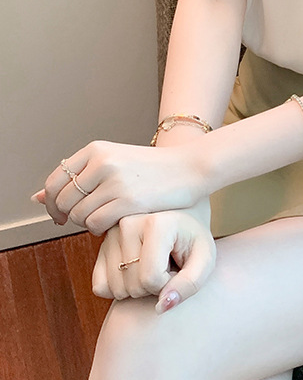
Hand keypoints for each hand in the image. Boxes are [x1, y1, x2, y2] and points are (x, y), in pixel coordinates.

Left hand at [31, 140, 208, 234]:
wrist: (190, 168)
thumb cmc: (151, 169)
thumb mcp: (113, 162)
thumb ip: (77, 178)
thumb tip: (36, 198)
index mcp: (96, 149)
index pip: (54, 182)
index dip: (52, 203)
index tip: (63, 213)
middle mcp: (102, 162)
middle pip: (63, 201)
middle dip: (70, 216)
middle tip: (89, 217)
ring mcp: (114, 182)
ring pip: (78, 216)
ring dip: (87, 223)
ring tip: (106, 216)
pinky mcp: (127, 201)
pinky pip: (95, 225)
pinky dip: (100, 230)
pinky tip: (115, 221)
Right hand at [92, 208, 216, 313]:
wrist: (180, 223)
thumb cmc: (193, 242)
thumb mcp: (205, 260)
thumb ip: (189, 284)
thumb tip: (161, 307)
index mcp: (156, 223)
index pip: (151, 278)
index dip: (168, 284)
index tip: (178, 270)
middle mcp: (128, 223)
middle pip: (133, 286)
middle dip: (154, 288)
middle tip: (166, 268)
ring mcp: (110, 234)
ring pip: (116, 289)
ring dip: (137, 289)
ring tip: (153, 267)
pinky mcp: (100, 247)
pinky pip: (100, 287)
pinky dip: (118, 289)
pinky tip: (136, 272)